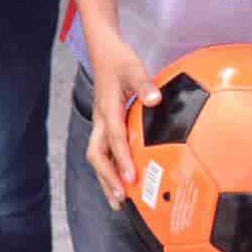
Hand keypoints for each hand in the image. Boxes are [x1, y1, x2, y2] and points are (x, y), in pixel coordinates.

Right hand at [84, 32, 160, 209]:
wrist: (104, 50)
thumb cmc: (119, 59)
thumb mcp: (133, 68)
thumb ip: (144, 84)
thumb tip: (154, 100)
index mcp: (107, 108)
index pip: (114, 138)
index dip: (121, 160)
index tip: (131, 179)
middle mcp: (100, 119)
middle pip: (97, 154)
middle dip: (107, 178)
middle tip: (121, 198)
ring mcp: (100, 123)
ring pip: (97, 156)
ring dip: (105, 178)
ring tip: (117, 201)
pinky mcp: (103, 124)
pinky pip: (103, 150)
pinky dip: (109, 168)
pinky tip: (120, 180)